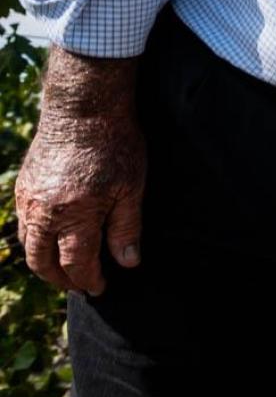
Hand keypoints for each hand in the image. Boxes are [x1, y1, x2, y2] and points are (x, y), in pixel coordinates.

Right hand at [13, 49, 146, 295]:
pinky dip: (35, 241)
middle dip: (61, 279)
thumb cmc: (115, 146)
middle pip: (43, 262)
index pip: (76, 263)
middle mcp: (44, 212)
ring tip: (65, 269)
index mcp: (74, 214)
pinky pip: (22, 225)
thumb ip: (126, 228)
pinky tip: (52, 241)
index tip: (101, 288)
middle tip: (81, 285)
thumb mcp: (131, 188)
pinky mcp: (23, 186)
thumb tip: (128, 263)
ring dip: (44, 263)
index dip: (88, 280)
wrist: (84, 108)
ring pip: (28, 245)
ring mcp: (28, 199)